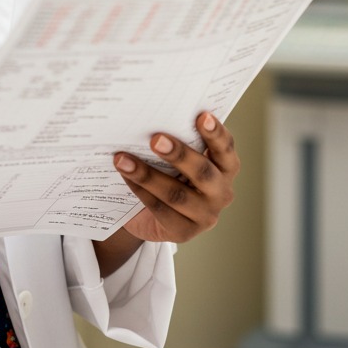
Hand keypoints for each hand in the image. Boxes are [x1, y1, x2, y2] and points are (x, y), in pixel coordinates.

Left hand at [114, 111, 239, 244]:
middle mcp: (221, 192)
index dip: (215, 132)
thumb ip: (173, 138)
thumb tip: (147, 115)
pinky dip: (140, 190)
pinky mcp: (185, 232)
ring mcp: (205, 215)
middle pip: (203, 172)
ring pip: (177, 194)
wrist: (148, 212)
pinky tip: (124, 176)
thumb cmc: (166, 171)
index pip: (225, 148)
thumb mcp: (175, 155)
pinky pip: (160, 209)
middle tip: (155, 139)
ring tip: (122, 159)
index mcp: (224, 167)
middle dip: (179, 154)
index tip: (202, 115)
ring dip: (147, 175)